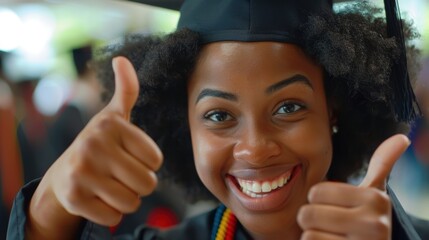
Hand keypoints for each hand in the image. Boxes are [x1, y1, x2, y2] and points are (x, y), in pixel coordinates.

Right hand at [28, 57, 162, 237]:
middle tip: (121, 174)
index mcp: (111, 125)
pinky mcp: (74, 198)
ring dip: (127, 199)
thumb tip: (122, 59)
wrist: (64, 173)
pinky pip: (114, 217)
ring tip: (110, 185)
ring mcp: (81, 173)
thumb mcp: (114, 116)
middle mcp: (93, 145)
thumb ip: (126, 90)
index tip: (130, 156)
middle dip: (140, 183)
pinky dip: (111, 213)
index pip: (156, 160)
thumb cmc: (100, 144)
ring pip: (133, 202)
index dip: (148, 163)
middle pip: (148, 183)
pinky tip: (98, 198)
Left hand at [297, 134, 409, 239]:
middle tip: (329, 226)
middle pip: (308, 214)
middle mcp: (374, 224)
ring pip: (308, 234)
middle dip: (312, 221)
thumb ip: (381, 166)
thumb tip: (401, 137)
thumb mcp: (374, 196)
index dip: (317, 201)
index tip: (334, 207)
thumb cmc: (366, 223)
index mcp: (375, 200)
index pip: (316, 192)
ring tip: (332, 238)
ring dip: (314, 237)